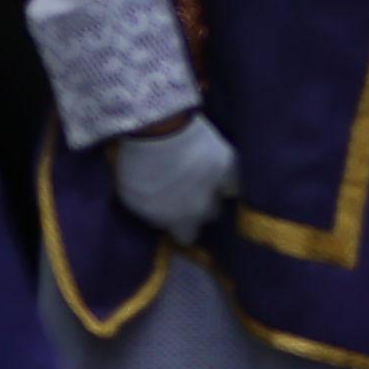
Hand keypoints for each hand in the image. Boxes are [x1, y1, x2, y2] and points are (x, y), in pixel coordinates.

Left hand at [110, 114, 239, 242]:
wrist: (159, 131)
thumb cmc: (137, 164)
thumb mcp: (133, 198)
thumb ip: (151, 213)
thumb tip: (161, 218)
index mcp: (175, 220)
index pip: (186, 238)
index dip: (181, 226)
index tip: (176, 217)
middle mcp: (200, 210)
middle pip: (206, 218)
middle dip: (198, 210)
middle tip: (189, 194)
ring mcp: (216, 189)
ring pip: (222, 202)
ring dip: (214, 195)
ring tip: (205, 182)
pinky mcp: (228, 165)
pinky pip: (235, 181)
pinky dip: (230, 179)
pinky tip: (223, 174)